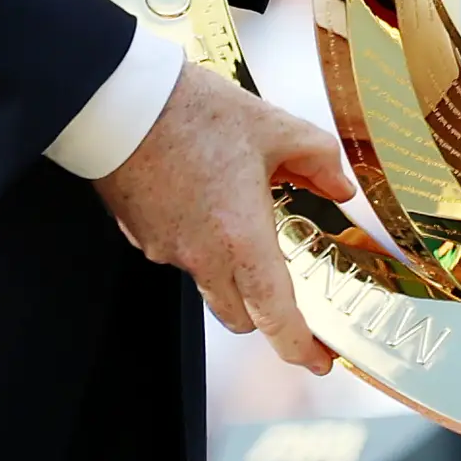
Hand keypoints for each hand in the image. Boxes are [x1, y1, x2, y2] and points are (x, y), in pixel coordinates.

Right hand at [92, 58, 354, 372]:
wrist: (120, 99)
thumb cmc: (194, 112)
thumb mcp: (275, 127)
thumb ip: (319, 160)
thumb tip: (341, 187)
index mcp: (241, 238)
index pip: (275, 316)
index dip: (301, 348)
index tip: (320, 361)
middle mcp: (202, 256)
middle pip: (242, 314)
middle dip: (269, 313)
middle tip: (292, 289)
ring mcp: (166, 250)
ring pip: (210, 284)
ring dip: (234, 272)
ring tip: (250, 223)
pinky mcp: (142, 235)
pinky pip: (182, 254)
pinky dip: (202, 243)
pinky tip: (211, 201)